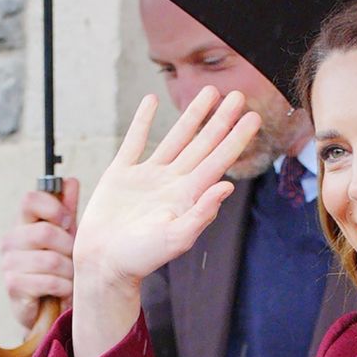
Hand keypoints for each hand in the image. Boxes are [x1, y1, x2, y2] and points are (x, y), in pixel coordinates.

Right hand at [1, 177, 77, 328]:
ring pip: (51, 259)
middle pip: (45, 231)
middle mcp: (11, 240)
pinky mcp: (13, 286)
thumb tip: (70, 181)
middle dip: (68, 248)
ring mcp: (9, 263)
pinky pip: (49, 281)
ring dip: (69, 272)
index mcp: (24, 223)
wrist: (51, 309)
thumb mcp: (67, 237)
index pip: (30, 199)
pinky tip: (63, 290)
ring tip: (70, 277)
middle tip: (73, 259)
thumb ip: (67, 211)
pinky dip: (64, 287)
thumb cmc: (60, 269)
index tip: (68, 222)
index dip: (53, 207)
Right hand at [70, 88, 260, 356]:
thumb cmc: (140, 258)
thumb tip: (228, 186)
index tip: (253, 117)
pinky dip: (142, 121)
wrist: (102, 264)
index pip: (218, 160)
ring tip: (208, 92)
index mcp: (188, 195)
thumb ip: (202, 213)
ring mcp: (147, 176)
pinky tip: (151, 101)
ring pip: (176, 137)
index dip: (236, 138)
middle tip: (239, 95)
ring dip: (192, 115)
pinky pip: (134, 141)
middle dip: (221, 119)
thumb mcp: (176, 238)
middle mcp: (172, 181)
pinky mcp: (121, 174)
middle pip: (203, 143)